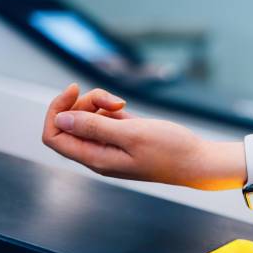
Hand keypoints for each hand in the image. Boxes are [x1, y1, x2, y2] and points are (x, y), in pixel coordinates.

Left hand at [42, 84, 245, 188]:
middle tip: (111, 100)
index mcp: (96, 159)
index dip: (57, 111)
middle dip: (83, 104)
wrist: (198, 161)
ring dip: (99, 104)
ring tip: (122, 104)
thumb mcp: (131, 134)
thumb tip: (61, 119)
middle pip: (70, 123)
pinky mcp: (124, 139)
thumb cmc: (170, 150)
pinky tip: (127, 109)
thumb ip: (94, 127)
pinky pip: (105, 120)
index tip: (74, 91)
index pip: (54, 136)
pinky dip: (111, 110)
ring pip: (88, 118)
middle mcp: (99, 155)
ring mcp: (111, 147)